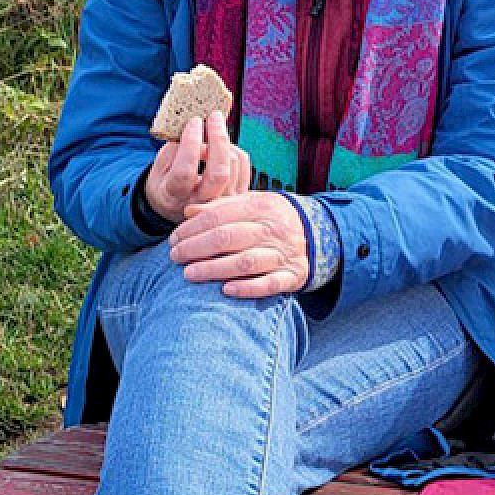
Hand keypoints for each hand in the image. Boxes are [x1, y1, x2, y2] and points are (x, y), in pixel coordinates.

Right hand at [145, 111, 251, 223]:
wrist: (175, 206)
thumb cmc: (166, 182)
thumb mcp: (160, 167)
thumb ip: (174, 148)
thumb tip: (197, 123)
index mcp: (173, 196)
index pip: (185, 171)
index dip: (191, 143)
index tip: (194, 121)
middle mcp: (200, 204)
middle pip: (219, 172)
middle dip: (218, 139)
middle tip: (214, 116)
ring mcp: (221, 204)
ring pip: (234, 166)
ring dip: (224, 142)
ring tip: (213, 131)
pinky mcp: (237, 197)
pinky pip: (243, 165)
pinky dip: (235, 149)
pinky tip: (222, 145)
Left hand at [168, 191, 308, 297]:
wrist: (319, 234)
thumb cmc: (273, 219)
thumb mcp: (252, 204)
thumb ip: (221, 207)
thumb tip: (188, 211)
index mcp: (261, 206)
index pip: (218, 216)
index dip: (192, 228)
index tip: (174, 239)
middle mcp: (272, 229)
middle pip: (227, 238)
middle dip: (196, 248)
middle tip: (175, 257)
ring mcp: (283, 253)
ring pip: (245, 262)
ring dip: (214, 269)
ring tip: (189, 274)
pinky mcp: (293, 275)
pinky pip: (269, 284)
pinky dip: (248, 288)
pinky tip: (226, 291)